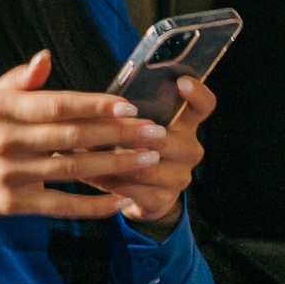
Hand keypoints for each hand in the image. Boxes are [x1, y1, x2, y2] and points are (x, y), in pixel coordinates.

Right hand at [0, 51, 166, 221]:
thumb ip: (20, 80)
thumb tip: (46, 56)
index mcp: (2, 109)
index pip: (58, 105)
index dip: (96, 105)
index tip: (130, 106)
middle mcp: (7, 141)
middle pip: (73, 136)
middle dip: (119, 134)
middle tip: (156, 132)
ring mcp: (12, 174)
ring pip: (73, 169)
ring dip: (116, 165)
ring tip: (150, 159)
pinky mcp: (16, 204)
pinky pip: (62, 205)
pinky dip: (94, 206)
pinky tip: (122, 201)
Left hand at [86, 75, 214, 229]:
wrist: (140, 197)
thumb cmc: (132, 150)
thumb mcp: (136, 128)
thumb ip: (127, 114)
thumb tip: (102, 103)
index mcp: (185, 126)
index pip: (204, 106)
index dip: (197, 94)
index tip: (181, 83)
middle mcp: (189, 151)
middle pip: (163, 140)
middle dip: (128, 137)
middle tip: (98, 129)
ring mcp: (179, 178)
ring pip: (143, 167)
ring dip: (109, 161)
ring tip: (81, 152)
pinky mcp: (163, 200)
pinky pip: (131, 189)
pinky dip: (105, 181)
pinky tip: (86, 174)